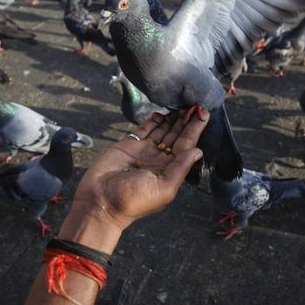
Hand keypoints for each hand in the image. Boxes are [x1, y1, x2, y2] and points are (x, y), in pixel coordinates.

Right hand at [58, 110, 207, 252]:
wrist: (100, 201)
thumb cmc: (133, 200)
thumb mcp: (164, 187)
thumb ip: (180, 168)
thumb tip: (198, 151)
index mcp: (170, 171)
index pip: (186, 146)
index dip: (195, 130)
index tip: (204, 113)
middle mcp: (160, 160)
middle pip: (176, 136)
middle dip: (185, 121)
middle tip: (194, 103)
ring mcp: (144, 151)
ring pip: (162, 131)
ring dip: (172, 118)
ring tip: (182, 104)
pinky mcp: (129, 145)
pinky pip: (144, 130)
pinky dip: (153, 121)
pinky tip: (162, 112)